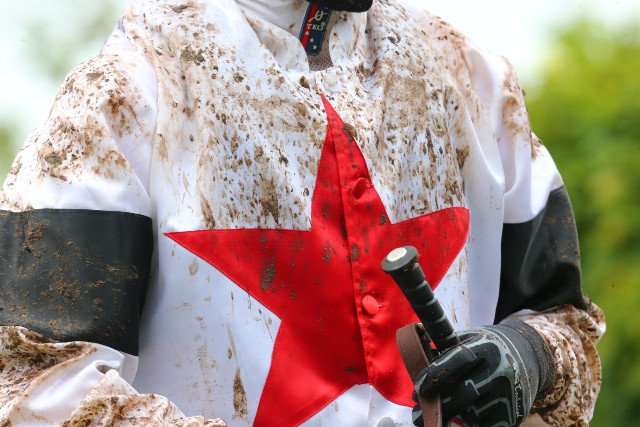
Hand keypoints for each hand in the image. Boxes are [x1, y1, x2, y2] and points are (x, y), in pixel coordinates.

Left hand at [413, 321, 553, 425]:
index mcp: (485, 346)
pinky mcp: (515, 411)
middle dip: (437, 406)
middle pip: (463, 392)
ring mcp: (509, 391)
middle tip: (416, 416)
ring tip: (439, 416)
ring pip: (473, 413)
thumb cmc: (487, 349)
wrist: (528, 357)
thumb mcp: (469, 340)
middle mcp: (500, 368)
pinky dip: (471, 424)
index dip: (434, 375)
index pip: (456, 360)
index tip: (417, 390)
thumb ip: (445, 351)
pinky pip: (486, 425)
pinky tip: (462, 420)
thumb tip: (416, 360)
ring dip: (453, 416)